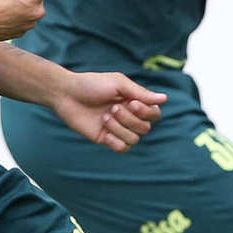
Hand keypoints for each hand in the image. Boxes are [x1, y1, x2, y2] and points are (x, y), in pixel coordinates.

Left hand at [52, 73, 166, 151]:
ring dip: (120, 128)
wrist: (67, 95)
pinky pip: (123, 148)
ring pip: (134, 139)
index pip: (154, 114)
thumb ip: (140, 92)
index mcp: (134, 101)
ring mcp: (118, 129)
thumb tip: (164, 98)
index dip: (147, 112)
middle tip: (112, 108)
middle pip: (145, 128)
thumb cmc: (92, 84)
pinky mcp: (107, 139)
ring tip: (104, 117)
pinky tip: (105, 133)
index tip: (132, 103)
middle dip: (130, 119)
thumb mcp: (118, 83)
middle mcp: (129, 116)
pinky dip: (116, 142)